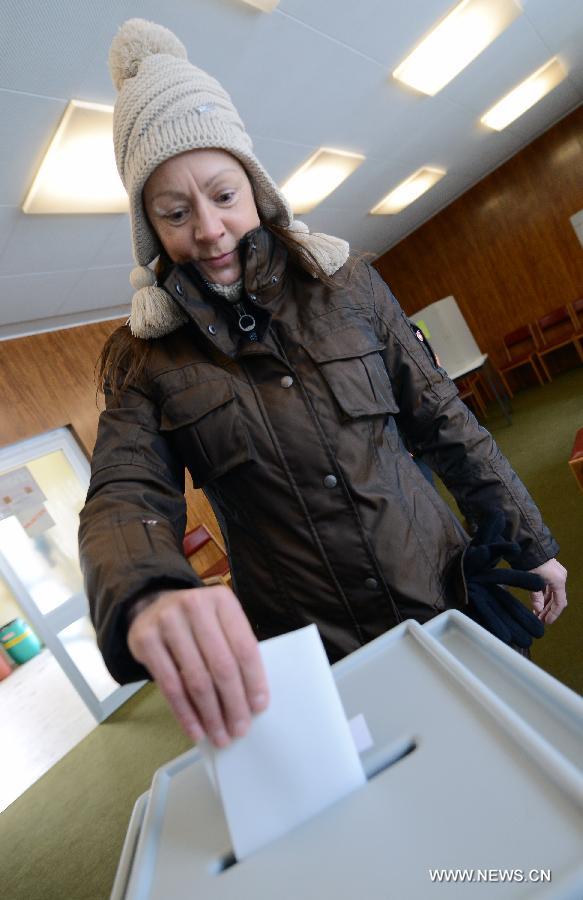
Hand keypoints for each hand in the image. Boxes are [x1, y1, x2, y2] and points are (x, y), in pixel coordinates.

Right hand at [127, 586, 268, 747]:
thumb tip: (251, 701)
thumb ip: (235, 650)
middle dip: (233, 704)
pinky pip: (169, 686)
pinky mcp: (145, 640)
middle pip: (221, 665)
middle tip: (240, 730)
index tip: (259, 708)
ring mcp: (167, 621)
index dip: (254, 680)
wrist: (152, 605)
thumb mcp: (220, 622)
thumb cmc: (197, 621)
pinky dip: (185, 713)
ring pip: (196, 679)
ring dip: (211, 715)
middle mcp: (195, 605)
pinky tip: (196, 730)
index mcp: (222, 600)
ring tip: (220, 736)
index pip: (244, 647)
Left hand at [528, 558, 566, 623]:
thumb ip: (536, 597)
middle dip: (548, 610)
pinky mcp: (550, 571)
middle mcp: (560, 577)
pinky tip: (537, 603)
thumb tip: (538, 609)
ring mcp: (555, 574)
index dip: (554, 614)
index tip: (547, 622)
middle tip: (540, 619)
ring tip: (537, 613)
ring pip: (552, 594)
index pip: (560, 602)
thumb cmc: (530, 562)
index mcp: (558, 581)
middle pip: (557, 599)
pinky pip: (549, 587)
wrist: (527, 546)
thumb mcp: (532, 582)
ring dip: (546, 604)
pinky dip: (544, 596)